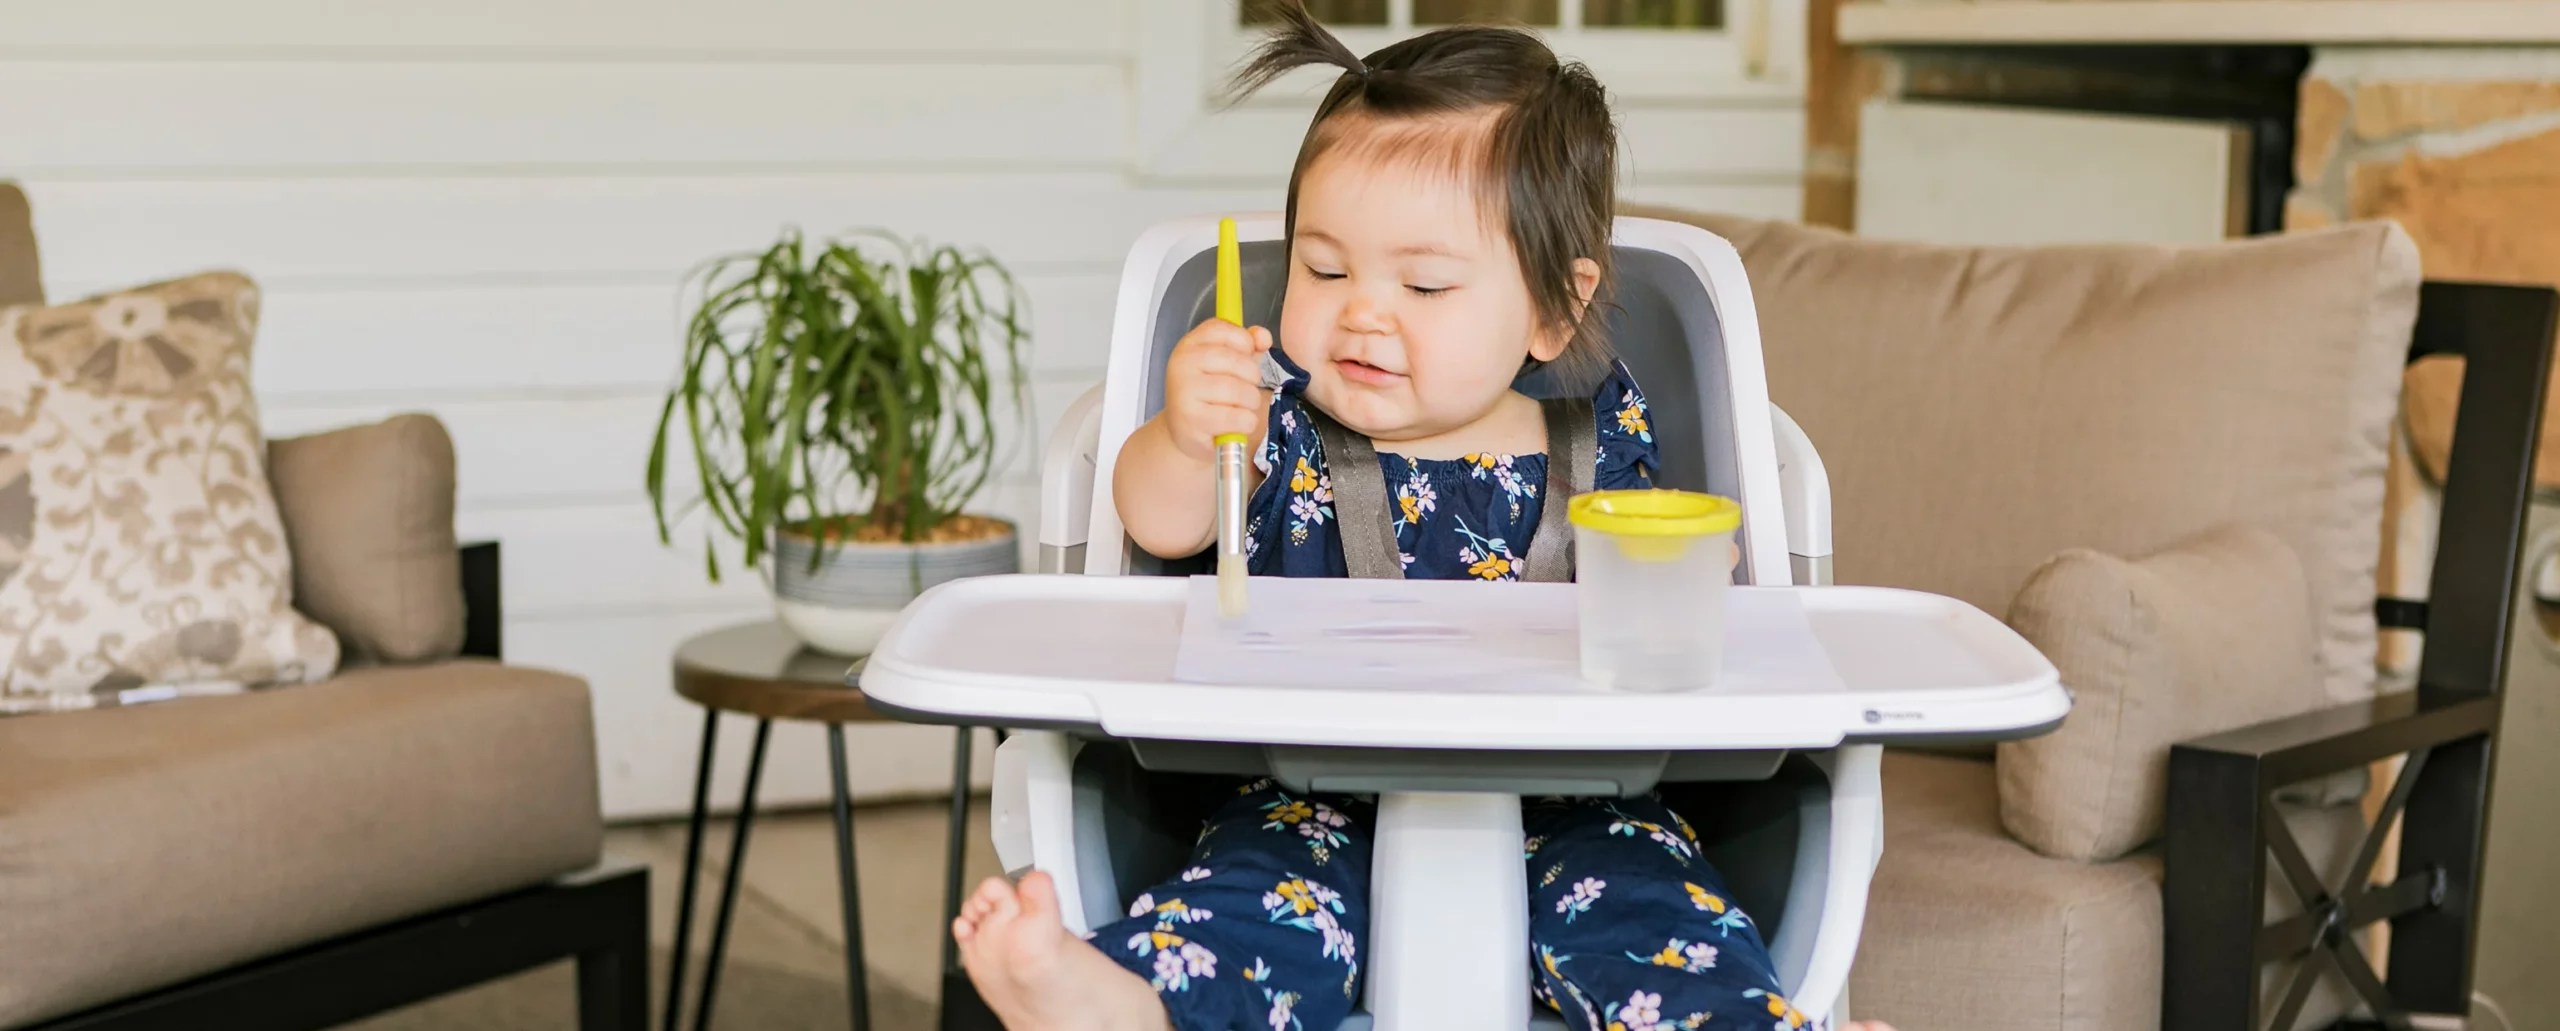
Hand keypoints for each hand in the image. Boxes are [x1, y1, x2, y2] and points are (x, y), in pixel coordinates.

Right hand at [1162, 316, 1273, 462]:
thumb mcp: (1227, 364)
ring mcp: (1184, 392)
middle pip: (1238, 362)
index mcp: (1190, 344)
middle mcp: (1183, 364)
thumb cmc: (1209, 395)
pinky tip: (1236, 424)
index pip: (1225, 330)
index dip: (1245, 343)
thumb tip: (1263, 337)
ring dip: (1250, 403)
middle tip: (1246, 389)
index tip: (1245, 357)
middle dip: (1252, 378)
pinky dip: (1246, 423)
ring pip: (1239, 391)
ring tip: (1241, 408)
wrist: (1184, 432)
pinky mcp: (1193, 421)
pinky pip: (1237, 417)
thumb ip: (1248, 345)